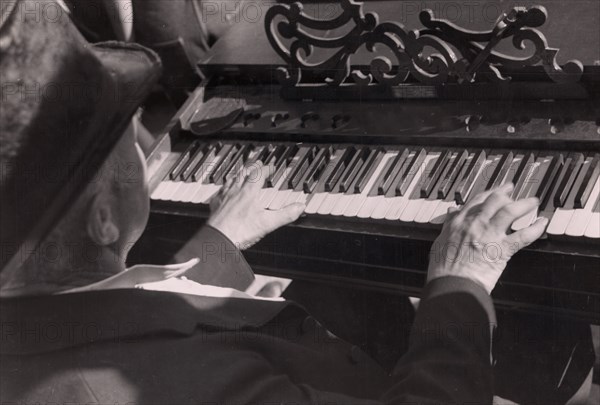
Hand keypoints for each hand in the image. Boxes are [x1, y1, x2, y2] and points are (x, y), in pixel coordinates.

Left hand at [207, 161, 304, 248]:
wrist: (218, 240)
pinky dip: (225, 188)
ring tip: (242, 173)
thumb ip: (286, 214)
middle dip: (252, 168)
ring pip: (231, 180)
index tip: (271, 167)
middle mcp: (235, 191)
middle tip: (257, 165)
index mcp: (249, 192)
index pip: (259, 174)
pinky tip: (224, 191)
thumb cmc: (240, 232)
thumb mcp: (268, 223)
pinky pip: (220, 192)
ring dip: (238, 175)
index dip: (266, 169)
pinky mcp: (215, 206)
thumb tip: (300, 207)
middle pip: (244, 173)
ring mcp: (224, 198)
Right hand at [427, 183, 547, 293]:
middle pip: (494, 200)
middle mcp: (475, 224)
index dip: (489, 193)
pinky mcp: (502, 249)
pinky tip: (542, 224)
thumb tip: (451, 212)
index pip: (477, 201)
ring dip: (524, 204)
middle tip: (514, 190)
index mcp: (459, 222)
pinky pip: (523, 235)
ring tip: (533, 201)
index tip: (496, 191)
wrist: (452, 284)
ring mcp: (489, 235)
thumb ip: (448, 224)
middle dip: (506, 192)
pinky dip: (535, 228)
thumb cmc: (444, 268)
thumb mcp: (440, 240)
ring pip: (510, 211)